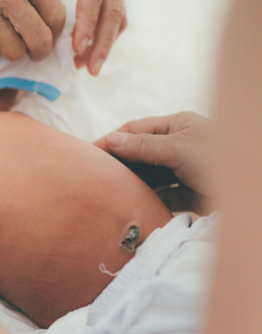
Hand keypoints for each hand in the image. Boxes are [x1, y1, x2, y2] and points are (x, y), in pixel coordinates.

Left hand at [29, 0, 125, 75]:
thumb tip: (43, 15)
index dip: (86, 26)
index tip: (76, 49)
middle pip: (113, 11)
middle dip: (102, 43)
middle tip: (89, 69)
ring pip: (120, 13)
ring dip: (106, 42)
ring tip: (87, 66)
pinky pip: (117, 10)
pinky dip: (107, 32)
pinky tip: (91, 50)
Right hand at [95, 112, 212, 211]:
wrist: (260, 189)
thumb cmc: (223, 158)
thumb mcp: (179, 148)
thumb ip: (143, 145)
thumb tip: (111, 139)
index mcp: (176, 127)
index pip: (135, 130)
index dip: (111, 141)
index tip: (89, 154)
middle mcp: (178, 147)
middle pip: (140, 154)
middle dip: (120, 164)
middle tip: (96, 176)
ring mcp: (183, 171)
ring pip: (150, 176)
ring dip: (133, 184)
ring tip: (111, 192)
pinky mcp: (189, 194)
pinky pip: (163, 197)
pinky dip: (149, 201)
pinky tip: (134, 206)